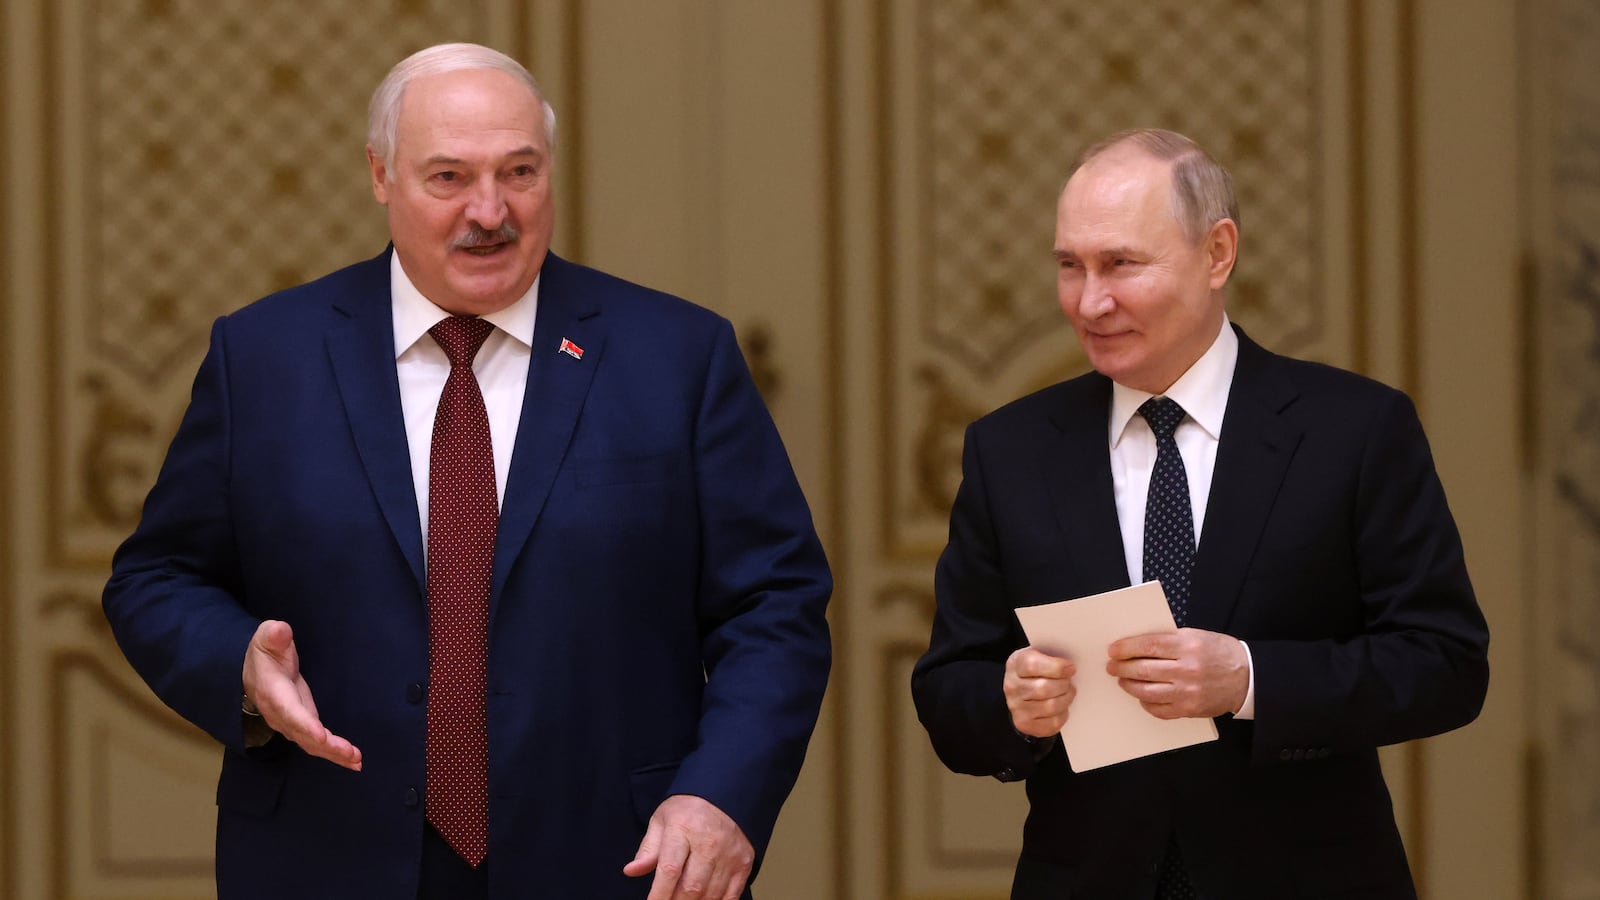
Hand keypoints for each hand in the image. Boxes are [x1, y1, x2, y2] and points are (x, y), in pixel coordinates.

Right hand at [241, 619, 362, 770]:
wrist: (252, 670)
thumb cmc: (264, 652)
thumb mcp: (266, 638)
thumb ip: (274, 635)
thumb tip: (280, 630)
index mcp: (274, 693)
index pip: (290, 712)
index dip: (305, 725)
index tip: (321, 736)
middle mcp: (282, 714)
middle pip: (304, 735)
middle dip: (328, 747)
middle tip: (352, 754)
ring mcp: (291, 723)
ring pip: (312, 744)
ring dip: (334, 754)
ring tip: (357, 761)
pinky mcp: (302, 725)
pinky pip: (317, 744)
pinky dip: (333, 753)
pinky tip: (352, 759)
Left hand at [623, 794, 753, 899]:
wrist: (724, 795)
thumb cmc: (688, 811)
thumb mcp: (662, 821)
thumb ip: (648, 850)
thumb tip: (631, 871)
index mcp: (683, 829)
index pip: (670, 870)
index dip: (659, 894)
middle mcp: (708, 843)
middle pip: (691, 887)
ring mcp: (729, 854)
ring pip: (710, 894)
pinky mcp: (744, 863)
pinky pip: (731, 895)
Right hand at [1003, 647, 1076, 737]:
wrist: (1022, 691)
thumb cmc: (1037, 670)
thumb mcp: (1039, 655)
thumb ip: (1052, 655)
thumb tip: (1071, 664)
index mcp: (1015, 663)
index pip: (1033, 665)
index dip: (1056, 667)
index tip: (1071, 668)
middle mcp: (1012, 686)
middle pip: (1043, 688)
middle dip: (1063, 685)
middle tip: (1069, 681)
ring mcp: (1016, 707)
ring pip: (1050, 706)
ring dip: (1066, 699)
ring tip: (1068, 692)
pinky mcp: (1024, 724)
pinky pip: (1052, 723)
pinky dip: (1062, 714)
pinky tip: (1061, 707)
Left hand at [1106, 628, 1248, 718]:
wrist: (1247, 677)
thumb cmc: (1220, 653)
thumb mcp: (1197, 636)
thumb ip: (1169, 640)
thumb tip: (1137, 645)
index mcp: (1188, 646)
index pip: (1148, 645)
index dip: (1126, 648)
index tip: (1113, 649)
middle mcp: (1187, 669)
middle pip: (1143, 669)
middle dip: (1122, 667)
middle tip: (1112, 666)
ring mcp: (1188, 692)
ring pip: (1147, 691)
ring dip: (1129, 685)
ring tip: (1123, 680)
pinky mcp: (1190, 710)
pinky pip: (1159, 709)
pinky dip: (1146, 703)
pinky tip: (1142, 696)